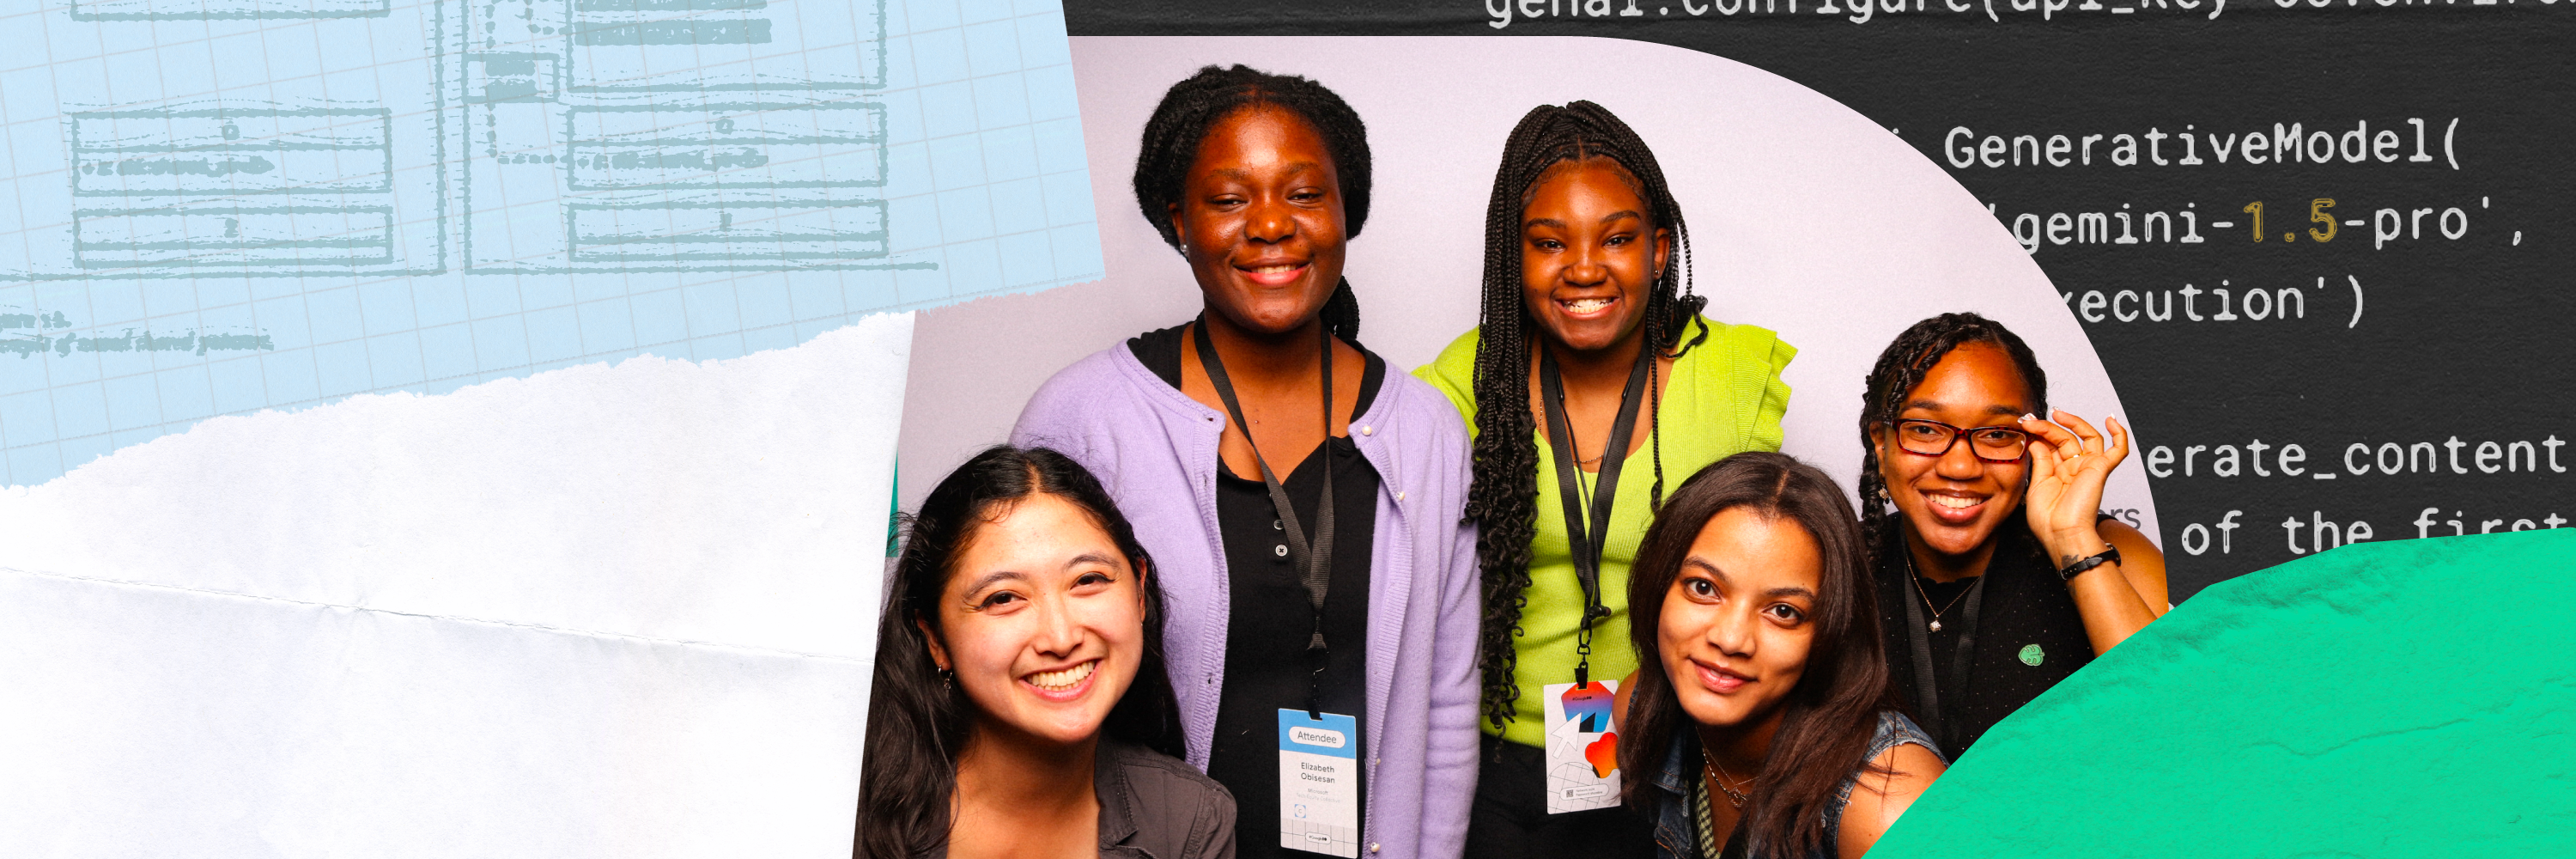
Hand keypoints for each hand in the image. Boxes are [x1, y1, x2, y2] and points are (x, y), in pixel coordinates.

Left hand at [2019, 409, 2127, 565]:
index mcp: (2059, 473)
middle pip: (2065, 438)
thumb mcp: (2037, 484)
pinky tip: (2110, 420)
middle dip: (2047, 426)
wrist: (2060, 534)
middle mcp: (2075, 468)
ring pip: (2086, 437)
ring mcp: (2088, 468)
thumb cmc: (2048, 519)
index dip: (2040, 432)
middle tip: (2030, 420)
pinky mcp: (2100, 470)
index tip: (2024, 424)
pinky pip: (2118, 450)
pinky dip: (2119, 434)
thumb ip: (2041, 460)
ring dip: (2072, 422)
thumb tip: (2038, 440)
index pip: (2053, 444)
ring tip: (2055, 415)